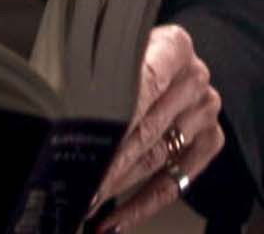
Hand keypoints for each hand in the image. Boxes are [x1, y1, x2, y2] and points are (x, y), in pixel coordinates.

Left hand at [88, 24, 224, 232]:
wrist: (169, 62)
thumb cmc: (129, 57)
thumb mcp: (113, 50)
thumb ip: (95, 68)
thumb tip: (53, 97)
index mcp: (175, 46)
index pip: (144, 84)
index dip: (113, 116)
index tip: (87, 144)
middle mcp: (195, 78)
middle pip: (147, 128)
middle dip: (109, 160)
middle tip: (80, 182)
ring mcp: (206, 111)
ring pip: (156, 158)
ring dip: (117, 185)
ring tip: (86, 202)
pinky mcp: (210, 141)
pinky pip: (174, 183)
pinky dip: (142, 206)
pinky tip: (114, 220)